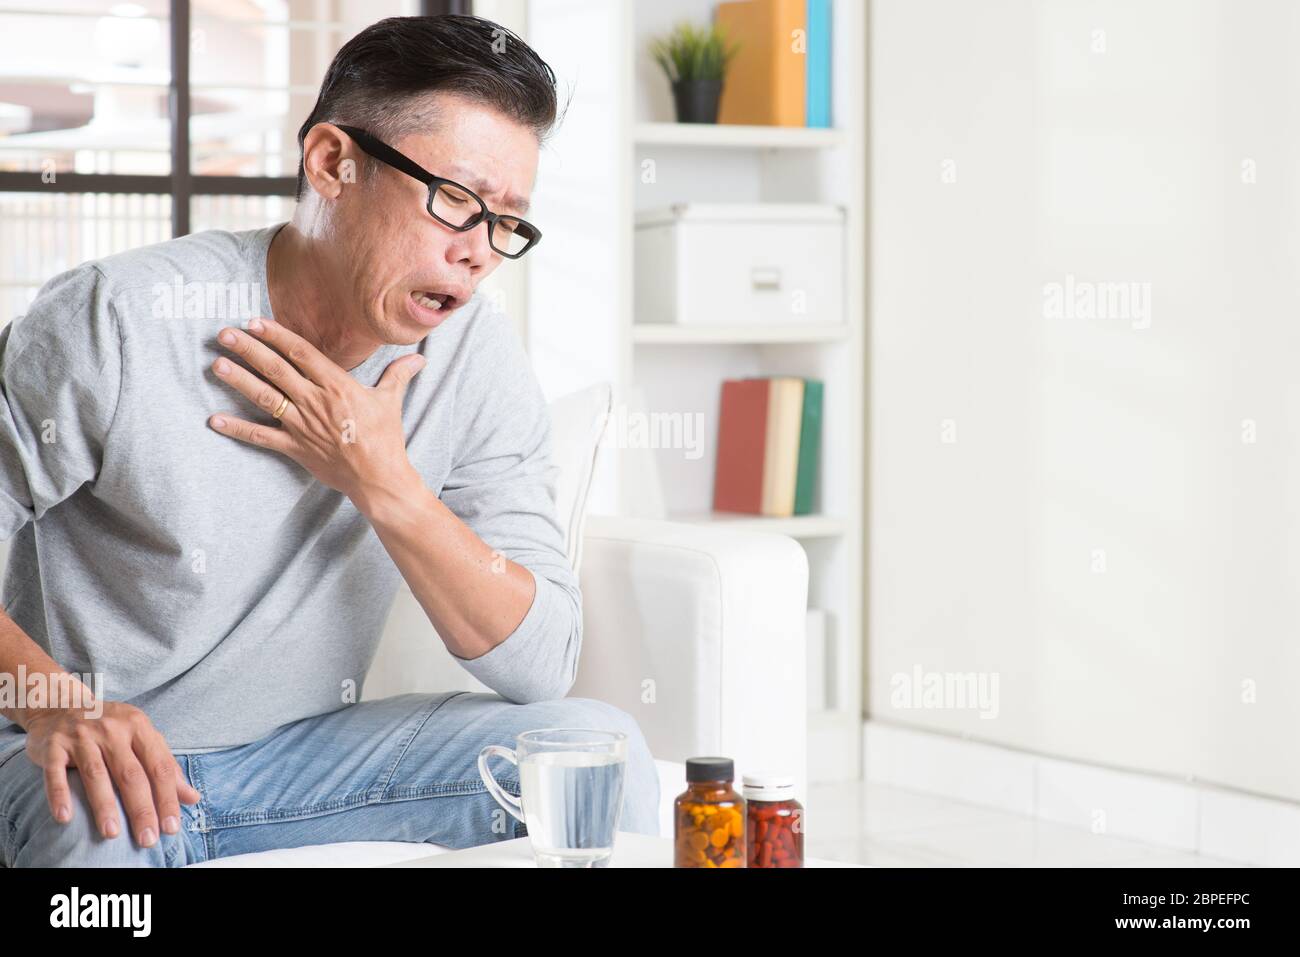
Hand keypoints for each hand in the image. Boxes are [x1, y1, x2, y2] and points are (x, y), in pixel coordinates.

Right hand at [23, 702, 201, 845]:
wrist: (61, 705)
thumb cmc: (110, 728)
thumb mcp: (141, 738)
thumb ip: (166, 767)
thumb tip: (192, 798)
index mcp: (139, 726)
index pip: (159, 767)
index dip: (167, 798)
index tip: (172, 827)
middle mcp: (112, 729)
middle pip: (131, 774)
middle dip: (142, 809)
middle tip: (147, 839)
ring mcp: (81, 736)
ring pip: (97, 775)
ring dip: (105, 806)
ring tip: (113, 834)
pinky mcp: (54, 745)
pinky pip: (56, 773)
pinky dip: (60, 795)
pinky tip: (65, 817)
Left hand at [208, 318, 425, 500]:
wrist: (379, 478)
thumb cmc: (386, 439)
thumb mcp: (391, 402)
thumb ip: (399, 375)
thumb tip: (419, 357)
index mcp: (338, 385)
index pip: (302, 353)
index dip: (277, 336)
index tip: (255, 322)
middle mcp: (315, 401)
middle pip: (276, 369)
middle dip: (249, 350)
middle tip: (224, 333)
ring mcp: (302, 425)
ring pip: (265, 397)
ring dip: (239, 380)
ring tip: (217, 364)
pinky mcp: (295, 448)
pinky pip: (261, 436)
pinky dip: (237, 428)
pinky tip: (214, 420)